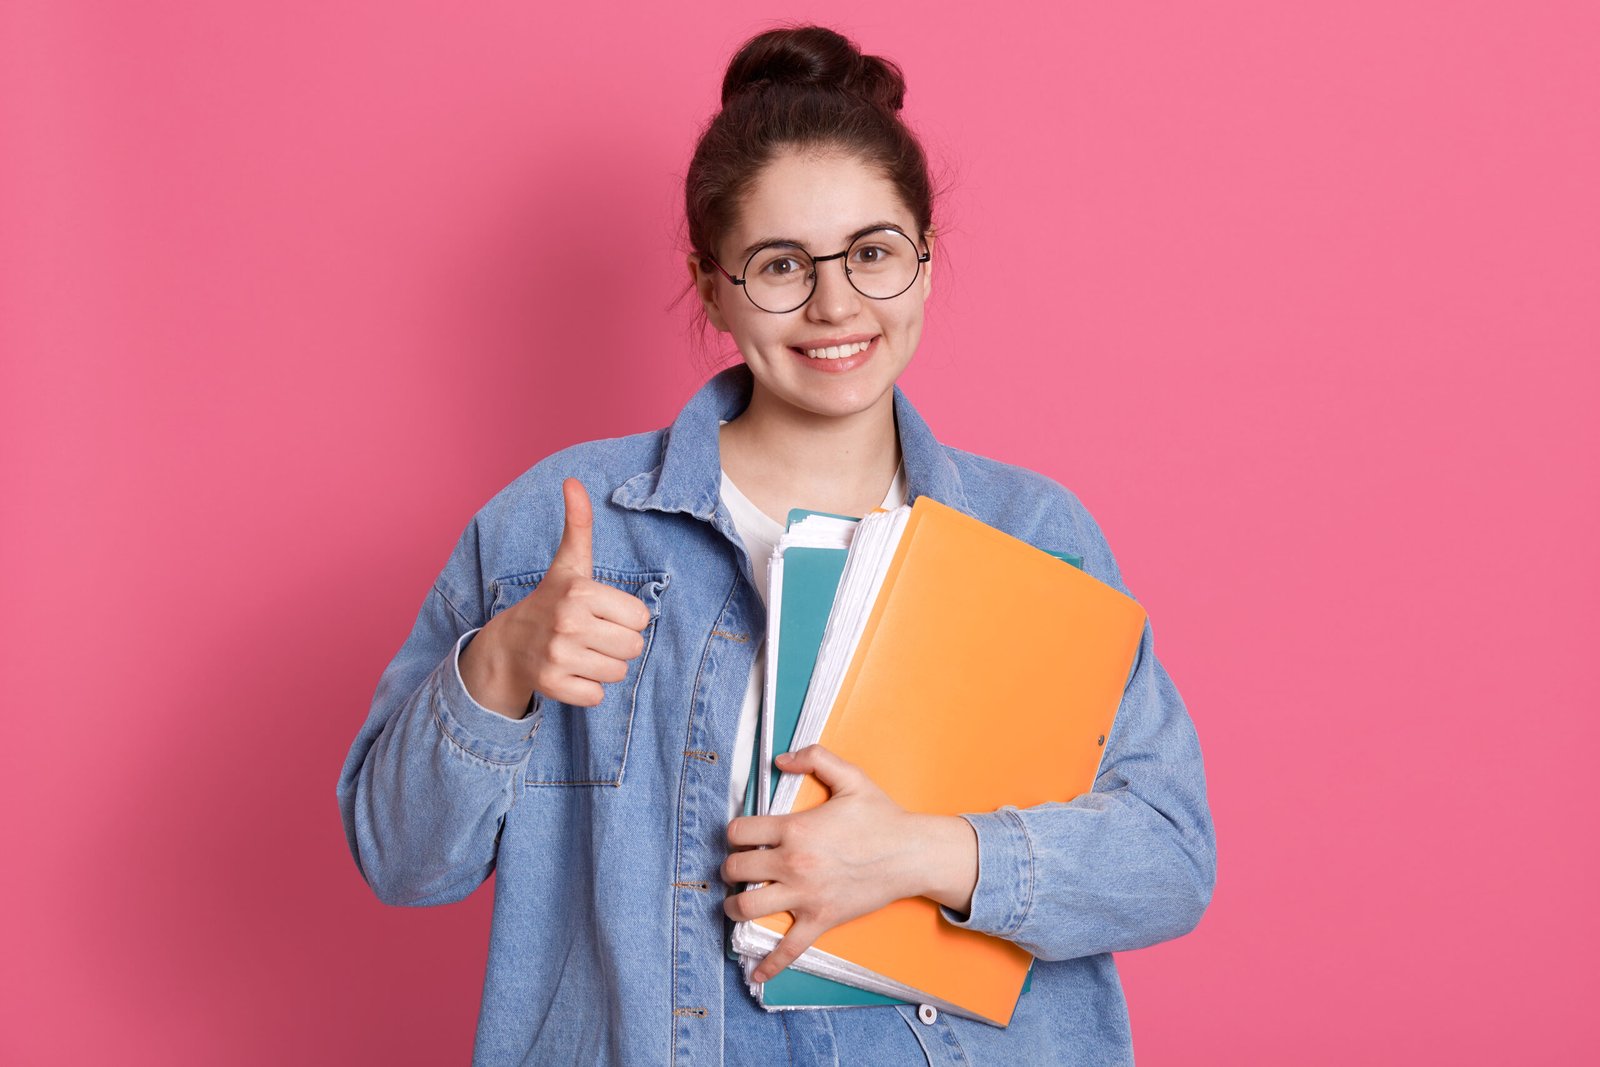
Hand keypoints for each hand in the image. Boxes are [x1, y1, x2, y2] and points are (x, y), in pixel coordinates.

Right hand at [459, 477, 652, 716]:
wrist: (507, 645)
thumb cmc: (550, 601)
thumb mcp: (568, 563)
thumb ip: (578, 524)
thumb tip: (573, 481)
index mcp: (579, 592)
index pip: (641, 618)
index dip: (625, 617)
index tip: (600, 613)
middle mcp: (567, 623)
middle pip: (634, 648)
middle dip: (617, 644)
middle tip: (591, 635)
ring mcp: (557, 657)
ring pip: (618, 673)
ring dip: (604, 667)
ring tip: (581, 652)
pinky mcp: (551, 686)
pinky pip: (597, 697)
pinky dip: (588, 690)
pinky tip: (571, 673)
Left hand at [720, 745, 978, 982]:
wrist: (911, 854)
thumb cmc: (882, 817)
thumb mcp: (850, 777)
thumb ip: (814, 757)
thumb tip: (781, 759)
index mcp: (795, 829)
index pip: (740, 832)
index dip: (734, 832)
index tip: (741, 835)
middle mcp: (794, 863)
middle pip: (736, 870)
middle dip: (730, 867)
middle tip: (737, 866)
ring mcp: (805, 895)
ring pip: (748, 908)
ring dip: (735, 906)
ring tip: (737, 901)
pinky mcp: (820, 920)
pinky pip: (789, 948)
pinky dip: (769, 965)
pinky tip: (755, 973)